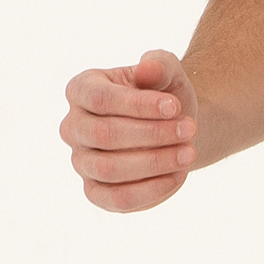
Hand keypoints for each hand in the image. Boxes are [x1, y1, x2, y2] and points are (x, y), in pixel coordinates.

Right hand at [60, 50, 198, 212]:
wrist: (172, 127)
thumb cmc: (163, 95)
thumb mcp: (167, 72)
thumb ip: (158, 64)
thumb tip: (147, 68)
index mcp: (81, 90)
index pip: (101, 99)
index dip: (139, 105)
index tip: (175, 106)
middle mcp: (72, 127)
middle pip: (104, 135)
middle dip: (153, 134)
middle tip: (190, 129)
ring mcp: (81, 162)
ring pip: (109, 169)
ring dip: (155, 163)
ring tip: (189, 152)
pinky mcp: (96, 192)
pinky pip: (117, 199)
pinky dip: (152, 190)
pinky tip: (179, 175)